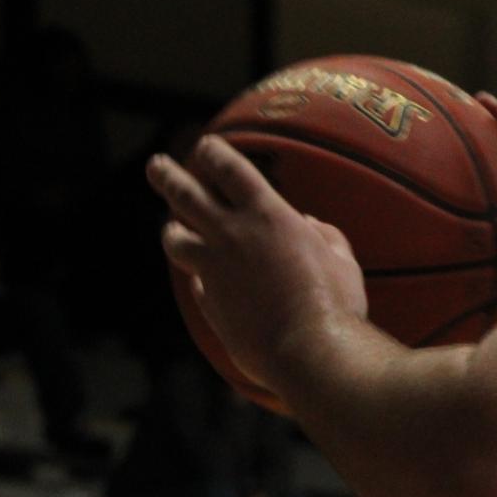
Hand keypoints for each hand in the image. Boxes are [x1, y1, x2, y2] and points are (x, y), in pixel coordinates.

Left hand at [147, 136, 367, 389]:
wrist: (309, 350)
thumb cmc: (335, 301)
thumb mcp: (340, 256)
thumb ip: (322, 233)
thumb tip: (307, 225)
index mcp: (268, 215)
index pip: (230, 169)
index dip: (214, 153)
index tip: (206, 146)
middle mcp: (232, 235)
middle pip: (186, 196)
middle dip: (167, 176)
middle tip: (155, 165)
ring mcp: (214, 270)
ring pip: (176, 240)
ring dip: (172, 229)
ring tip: (171, 227)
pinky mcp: (208, 302)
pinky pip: (196, 281)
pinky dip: (200, 274)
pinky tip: (205, 277)